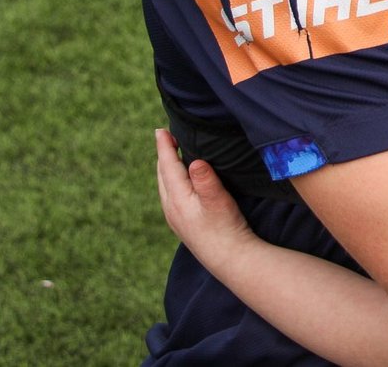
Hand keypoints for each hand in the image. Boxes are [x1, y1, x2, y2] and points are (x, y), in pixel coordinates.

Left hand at [155, 129, 256, 266]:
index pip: (167, 165)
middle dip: (163, 154)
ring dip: (166, 168)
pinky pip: (171, 195)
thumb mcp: (218, 200)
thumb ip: (205, 179)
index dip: (164, 146)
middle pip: (162, 174)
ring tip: (171, 154)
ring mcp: (175, 217)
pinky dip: (172, 181)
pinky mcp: (182, 223)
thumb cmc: (225, 227)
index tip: (159, 129)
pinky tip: (181, 182)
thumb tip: (195, 160)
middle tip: (166, 136)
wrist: (228, 258)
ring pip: (165, 185)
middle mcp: (171, 207)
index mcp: (177, 197)